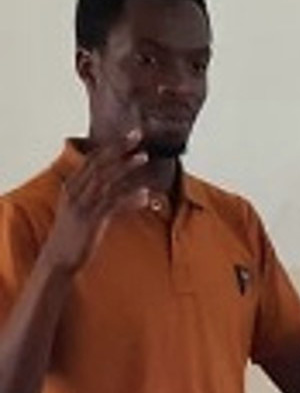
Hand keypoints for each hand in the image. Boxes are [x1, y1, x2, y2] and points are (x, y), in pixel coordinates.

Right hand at [42, 131, 150, 274]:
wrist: (60, 257)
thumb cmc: (77, 233)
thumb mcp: (87, 209)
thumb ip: (107, 197)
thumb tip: (136, 192)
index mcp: (72, 186)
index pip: (93, 160)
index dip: (112, 146)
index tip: (129, 135)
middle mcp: (74, 192)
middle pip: (99, 165)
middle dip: (119, 149)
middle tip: (138, 136)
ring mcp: (82, 205)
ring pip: (106, 181)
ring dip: (125, 168)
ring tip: (143, 157)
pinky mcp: (91, 220)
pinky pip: (112, 205)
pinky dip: (130, 198)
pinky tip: (145, 195)